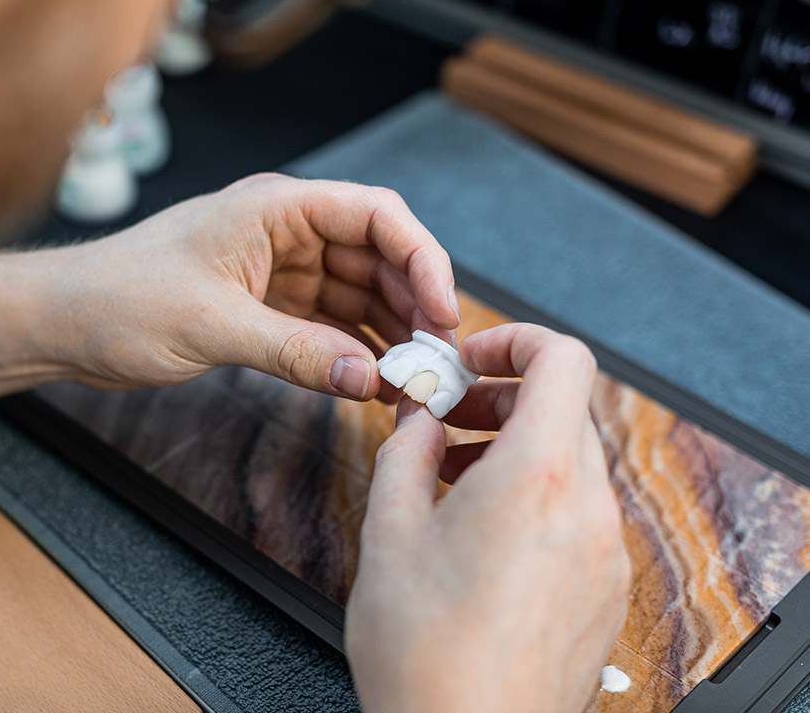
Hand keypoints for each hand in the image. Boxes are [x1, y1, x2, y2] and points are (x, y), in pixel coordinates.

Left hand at [57, 173, 458, 397]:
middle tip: (435, 361)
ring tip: (414, 379)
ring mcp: (278, 270)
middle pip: (377, 258)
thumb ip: (294, 353)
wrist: (64, 323)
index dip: (421, 259)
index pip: (375, 216)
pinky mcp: (266, 307)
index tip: (443, 312)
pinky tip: (373, 381)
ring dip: (388, 333)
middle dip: (412, 304)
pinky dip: (352, 351)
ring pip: (358, 294)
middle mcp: (285, 232)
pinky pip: (328, 325)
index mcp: (276, 208)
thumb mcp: (212, 326)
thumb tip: (367, 378)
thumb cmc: (119, 299)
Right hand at [345, 323, 629, 712]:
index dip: (514, 340)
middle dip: (500, 400)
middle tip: (445, 420)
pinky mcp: (602, 588)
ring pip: (570, 462)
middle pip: (563, 410)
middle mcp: (587, 508)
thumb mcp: (389, 529)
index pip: (563, 359)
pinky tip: (481, 529)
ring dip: (515, 448)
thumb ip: (406, 451)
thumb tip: (420, 419)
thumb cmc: (429, 653)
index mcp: (538, 476)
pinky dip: (535, 495)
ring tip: (452, 478)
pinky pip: (577, 512)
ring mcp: (603, 552)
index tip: (471, 358)